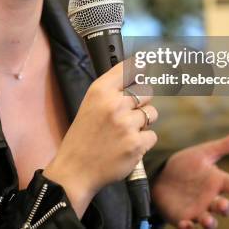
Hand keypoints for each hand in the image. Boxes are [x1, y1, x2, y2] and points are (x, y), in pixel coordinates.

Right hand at [44, 62, 157, 216]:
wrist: (76, 169)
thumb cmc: (84, 134)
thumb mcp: (90, 103)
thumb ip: (112, 88)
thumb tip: (139, 68)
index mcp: (100, 91)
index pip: (129, 68)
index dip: (142, 65)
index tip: (150, 60)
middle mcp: (114, 104)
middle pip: (146, 91)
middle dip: (141, 102)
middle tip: (128, 113)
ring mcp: (126, 124)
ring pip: (152, 114)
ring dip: (143, 122)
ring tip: (125, 131)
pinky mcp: (136, 144)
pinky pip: (152, 135)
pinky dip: (143, 141)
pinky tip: (127, 145)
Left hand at [151, 129, 228, 227]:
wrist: (161, 177)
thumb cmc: (187, 166)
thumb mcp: (206, 153)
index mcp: (218, 182)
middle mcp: (212, 200)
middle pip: (224, 208)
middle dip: (225, 208)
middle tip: (223, 205)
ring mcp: (199, 211)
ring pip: (209, 222)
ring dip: (210, 222)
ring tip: (207, 220)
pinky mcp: (183, 219)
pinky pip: (187, 227)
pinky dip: (187, 228)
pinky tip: (185, 224)